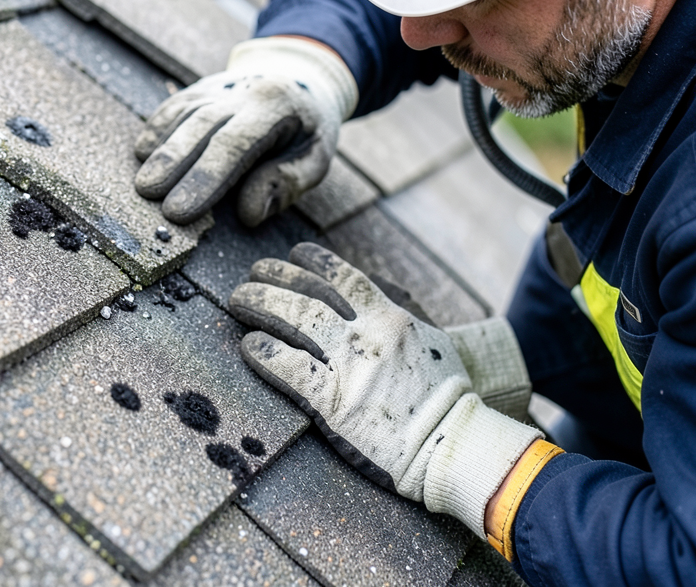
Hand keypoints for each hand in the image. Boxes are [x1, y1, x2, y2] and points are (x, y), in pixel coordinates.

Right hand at [134, 37, 357, 226]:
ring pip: (182, 115)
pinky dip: (156, 128)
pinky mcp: (199, 88)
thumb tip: (249, 214)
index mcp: (275, 106)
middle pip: (200, 127)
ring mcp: (216, 86)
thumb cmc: (308, 127)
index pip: (234, 144)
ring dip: (160, 150)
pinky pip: (173, 107)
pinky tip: (141, 152)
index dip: (204, 178)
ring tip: (142, 184)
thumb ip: (287, 183)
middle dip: (173, 162)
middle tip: (148, 195)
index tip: (180, 211)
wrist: (300, 73)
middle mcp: (241, 91)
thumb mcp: (317, 156)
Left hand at [231, 243, 540, 534]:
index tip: (293, 253)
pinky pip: (291, 369)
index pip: (345, 277)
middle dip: (275, 279)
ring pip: (295, 321)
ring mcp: (351, 368)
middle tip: (251, 274)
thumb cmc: (449, 398)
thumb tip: (381, 297)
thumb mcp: (432, 342)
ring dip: (261, 306)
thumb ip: (402, 318)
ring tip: (237, 300)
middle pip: (310, 295)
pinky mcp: (336, 404)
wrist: (458, 443)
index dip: (314, 262)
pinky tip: (248, 345)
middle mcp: (369, 335)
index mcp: (393, 318)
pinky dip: (265, 353)